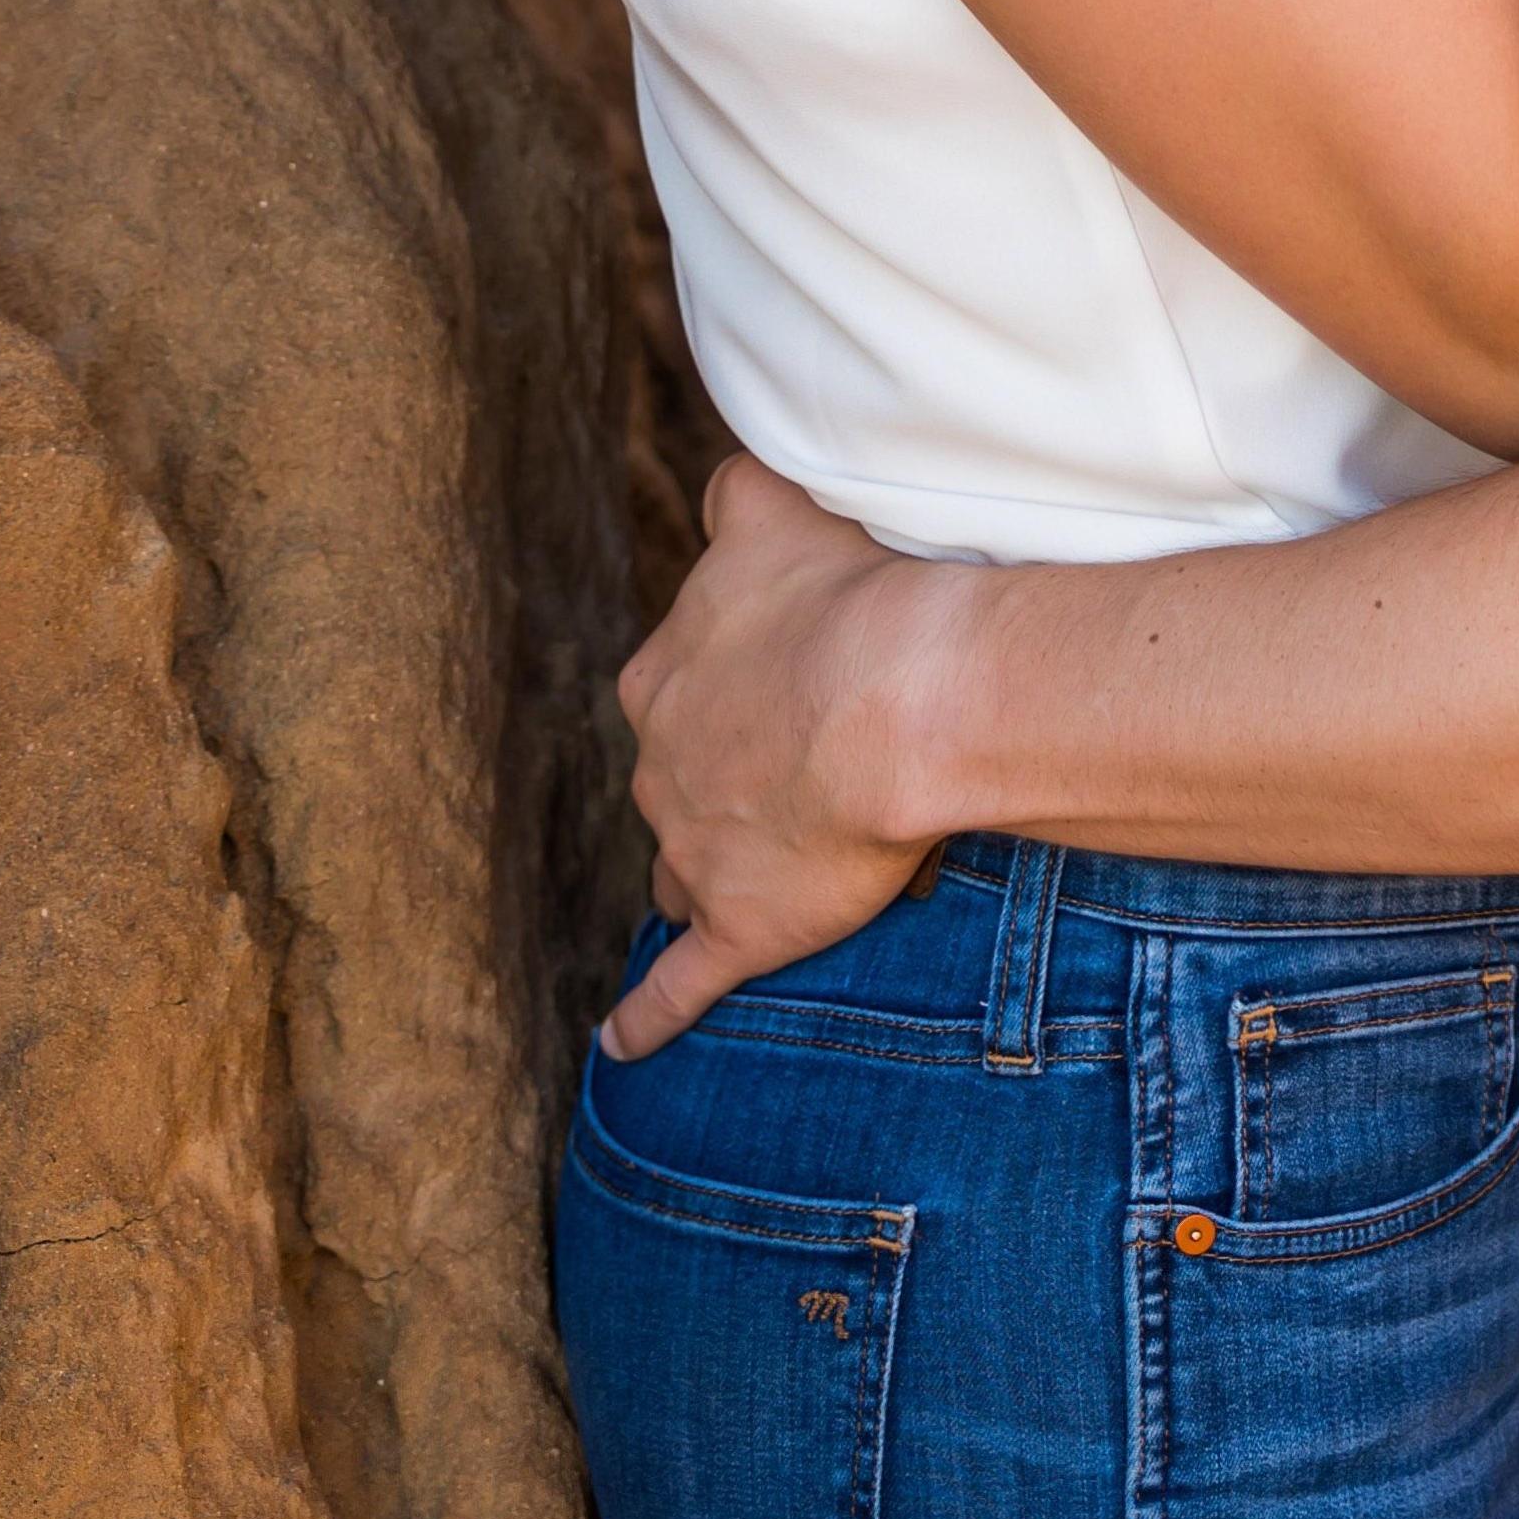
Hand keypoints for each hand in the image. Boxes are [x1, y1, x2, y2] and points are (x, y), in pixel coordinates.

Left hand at [600, 456, 939, 1061]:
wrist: (896, 698)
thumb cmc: (849, 594)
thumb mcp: (777, 505)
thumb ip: (741, 490)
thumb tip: (731, 477)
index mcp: (666, 670)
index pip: (678, 680)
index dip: (732, 686)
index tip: (783, 686)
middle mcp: (661, 759)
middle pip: (677, 773)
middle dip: (719, 776)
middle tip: (800, 770)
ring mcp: (693, 845)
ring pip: (680, 862)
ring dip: (708, 865)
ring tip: (758, 872)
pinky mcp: (737, 924)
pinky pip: (675, 984)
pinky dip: (646, 1015)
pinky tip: (622, 1041)